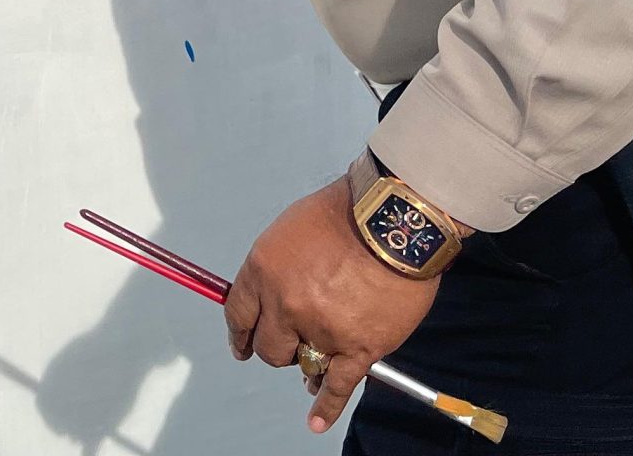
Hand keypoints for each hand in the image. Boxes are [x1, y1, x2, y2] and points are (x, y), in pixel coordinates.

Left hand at [224, 179, 441, 434]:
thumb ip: (279, 265)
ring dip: (307, 365)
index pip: (239, 314)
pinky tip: (316, 421)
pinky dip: (326, 406)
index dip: (241, 334)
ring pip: (302, 364)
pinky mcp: (357, 347)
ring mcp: (320, 328)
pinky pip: (336, 385)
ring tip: (312, 368)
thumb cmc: (345, 213)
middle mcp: (285, 304)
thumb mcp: (291, 228)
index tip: (243, 344)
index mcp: (264, 270)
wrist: (392, 219)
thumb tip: (275, 290)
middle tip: (289, 346)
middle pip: (269, 347)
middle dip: (277, 348)